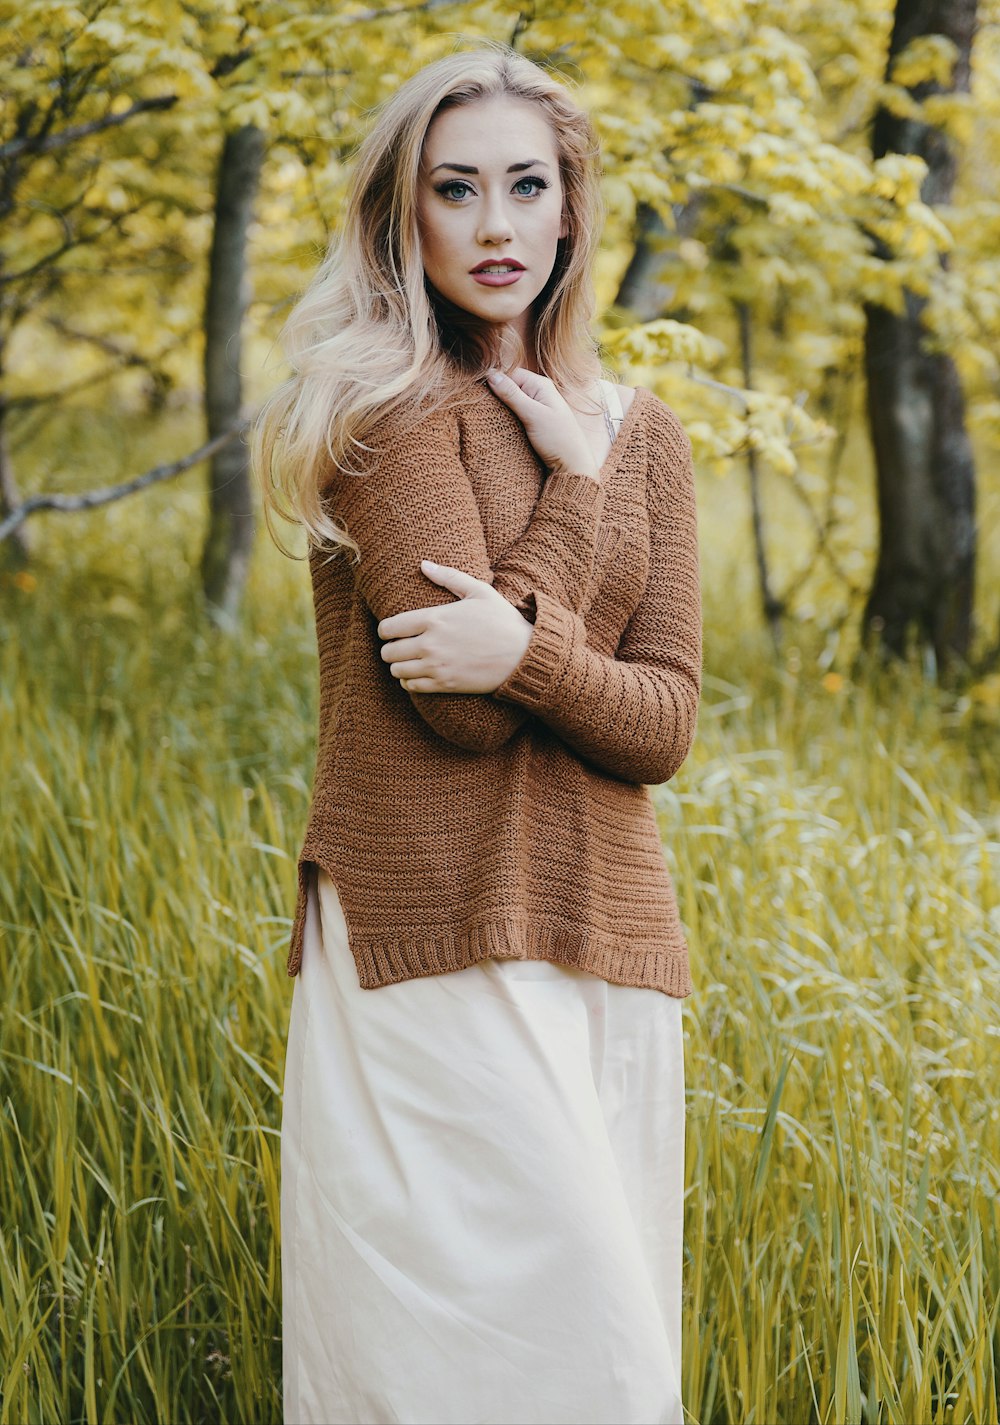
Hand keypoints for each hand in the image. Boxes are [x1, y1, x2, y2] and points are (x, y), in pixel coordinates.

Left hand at [376, 560, 532, 692]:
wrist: (524, 655)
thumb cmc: (503, 620)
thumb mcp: (479, 591)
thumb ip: (448, 577)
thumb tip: (423, 564)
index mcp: (433, 619)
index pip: (388, 628)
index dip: (385, 630)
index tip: (392, 631)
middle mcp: (430, 644)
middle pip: (388, 652)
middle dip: (390, 649)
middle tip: (400, 647)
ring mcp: (436, 667)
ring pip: (397, 671)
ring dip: (399, 666)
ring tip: (408, 662)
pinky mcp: (445, 685)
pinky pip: (412, 687)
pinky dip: (410, 682)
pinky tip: (419, 675)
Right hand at [485, 367, 599, 479]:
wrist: (572, 465)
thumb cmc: (557, 439)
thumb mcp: (532, 415)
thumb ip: (511, 394)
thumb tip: (490, 374)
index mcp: (541, 384)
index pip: (510, 374)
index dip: (495, 382)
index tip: (482, 395)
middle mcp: (539, 392)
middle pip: (510, 387)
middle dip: (497, 396)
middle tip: (485, 409)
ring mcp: (538, 407)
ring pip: (512, 401)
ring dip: (502, 409)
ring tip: (492, 418)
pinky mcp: (535, 421)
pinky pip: (516, 413)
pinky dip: (508, 418)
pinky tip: (502, 426)